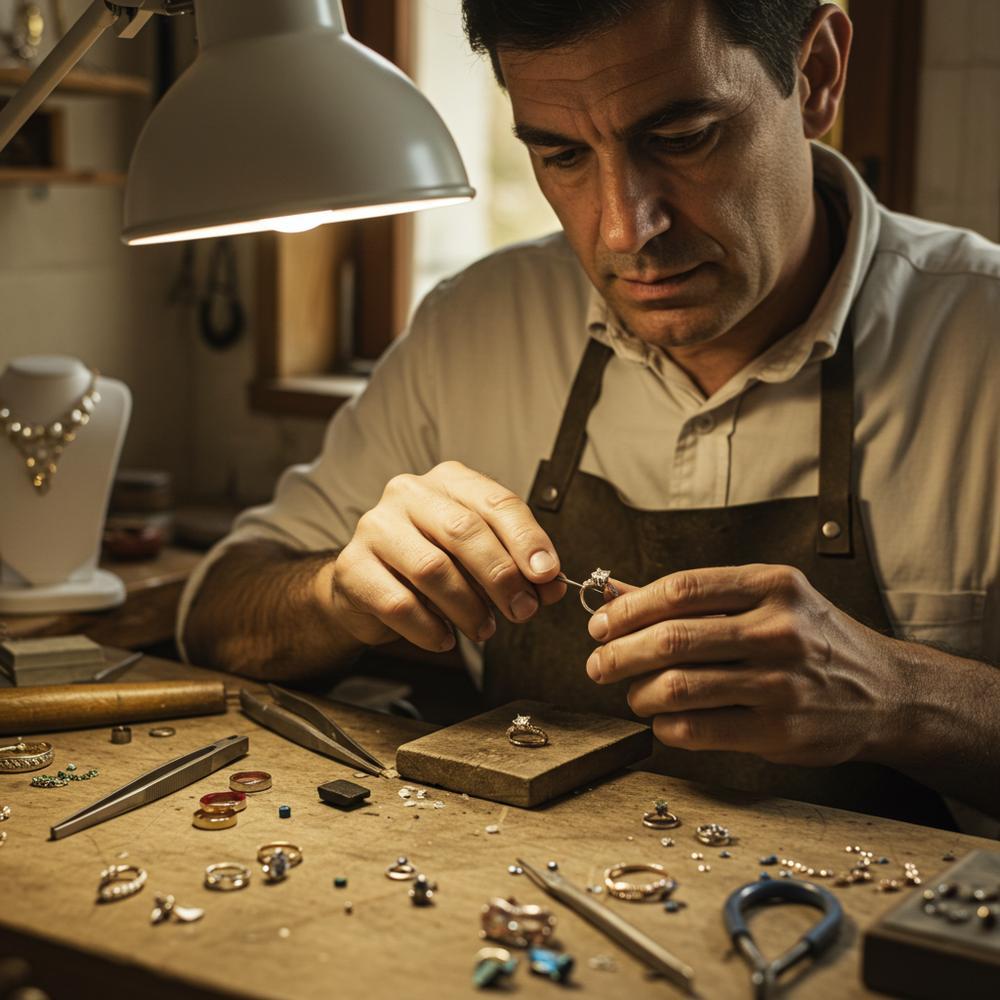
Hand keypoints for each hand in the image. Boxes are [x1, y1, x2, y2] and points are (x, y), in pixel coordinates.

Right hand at [331, 461, 564, 651]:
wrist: (365, 586)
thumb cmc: (431, 565)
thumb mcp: (479, 559)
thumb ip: (516, 566)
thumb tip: (552, 586)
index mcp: (449, 481)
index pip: (496, 502)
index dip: (527, 540)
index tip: (547, 575)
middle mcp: (409, 494)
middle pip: (464, 531)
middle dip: (501, 575)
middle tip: (522, 610)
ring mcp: (375, 528)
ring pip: (432, 569)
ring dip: (468, 607)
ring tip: (484, 629)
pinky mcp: (352, 568)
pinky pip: (399, 603)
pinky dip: (430, 629)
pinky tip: (444, 638)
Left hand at [585, 564, 905, 765]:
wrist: (887, 692)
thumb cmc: (812, 639)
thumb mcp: (765, 600)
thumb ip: (692, 597)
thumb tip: (614, 592)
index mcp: (772, 585)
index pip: (680, 590)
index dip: (628, 609)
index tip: (599, 624)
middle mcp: (779, 630)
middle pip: (672, 639)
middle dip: (619, 654)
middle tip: (597, 665)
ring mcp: (782, 683)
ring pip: (678, 687)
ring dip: (638, 693)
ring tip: (633, 694)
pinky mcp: (780, 731)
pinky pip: (698, 729)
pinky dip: (665, 726)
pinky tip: (663, 721)